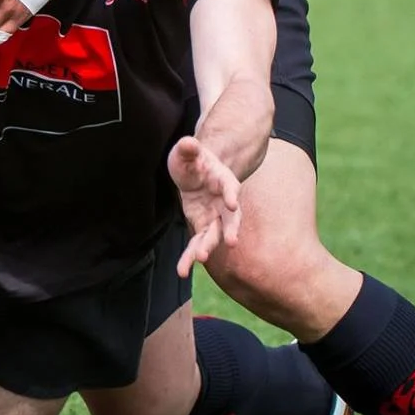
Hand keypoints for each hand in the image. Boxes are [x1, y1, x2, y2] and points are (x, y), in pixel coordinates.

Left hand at [169, 136, 240, 277]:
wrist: (196, 170)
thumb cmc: (193, 158)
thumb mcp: (187, 150)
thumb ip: (188, 147)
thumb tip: (189, 143)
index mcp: (223, 179)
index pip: (230, 186)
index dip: (231, 193)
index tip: (232, 202)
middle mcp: (224, 201)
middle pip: (230, 217)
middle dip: (229, 229)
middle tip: (230, 242)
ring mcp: (214, 216)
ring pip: (214, 235)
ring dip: (207, 247)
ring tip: (198, 259)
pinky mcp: (203, 226)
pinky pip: (198, 243)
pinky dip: (190, 256)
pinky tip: (182, 271)